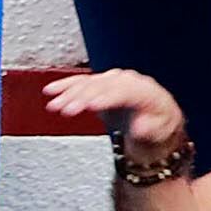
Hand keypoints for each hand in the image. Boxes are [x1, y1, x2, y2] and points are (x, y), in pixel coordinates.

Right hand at [38, 68, 192, 170]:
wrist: (155, 116)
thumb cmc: (158, 123)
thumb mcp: (159, 130)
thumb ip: (149, 128)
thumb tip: (139, 127)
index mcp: (146, 91)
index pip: (123, 92)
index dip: (106, 98)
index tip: (90, 105)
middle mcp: (128, 81)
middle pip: (102, 87)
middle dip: (82, 98)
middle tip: (65, 110)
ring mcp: (114, 80)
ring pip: (89, 83)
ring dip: (69, 93)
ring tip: (54, 105)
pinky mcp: (101, 83)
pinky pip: (82, 82)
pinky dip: (65, 86)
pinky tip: (51, 91)